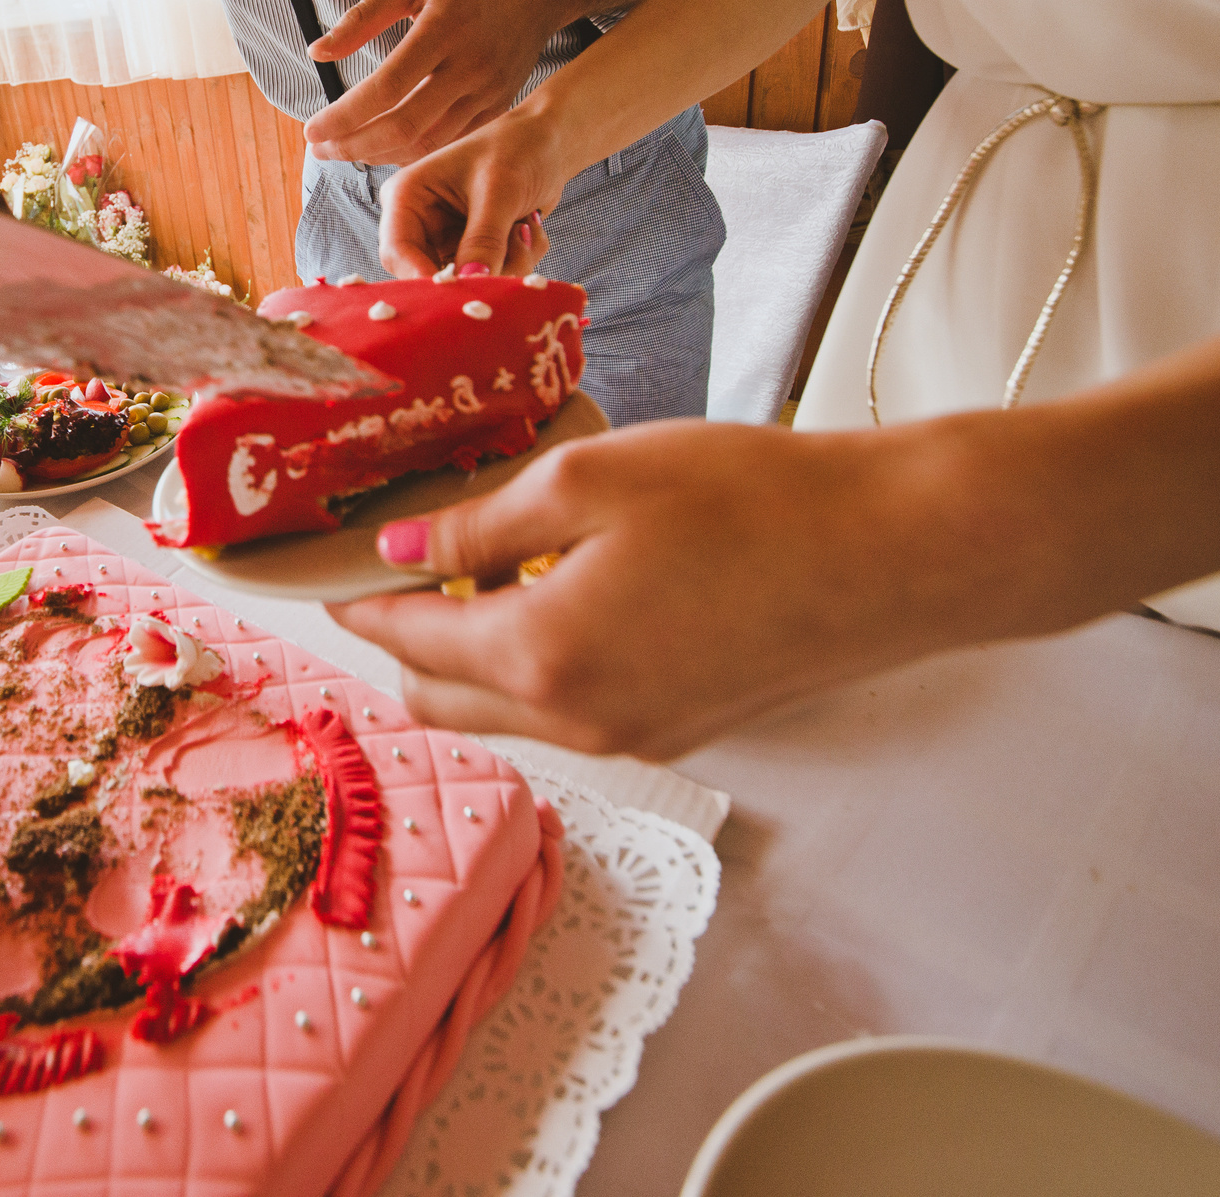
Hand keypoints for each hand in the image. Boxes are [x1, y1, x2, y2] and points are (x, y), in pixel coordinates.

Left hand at [302, 0, 642, 167]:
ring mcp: (489, 91)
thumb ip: (363, 16)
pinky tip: (382, 149)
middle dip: (354, 145)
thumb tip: (317, 51)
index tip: (312, 130)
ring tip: (343, 150)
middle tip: (320, 148)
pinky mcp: (500, 105)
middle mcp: (470, 66)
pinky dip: (413, 153)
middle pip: (405, 125)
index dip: (345, 116)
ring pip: (428, 143)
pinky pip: (451, 142)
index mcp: (444, 29)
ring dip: (379, 154)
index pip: (386, 88)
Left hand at [328, 418, 1027, 758]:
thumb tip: (401, 551)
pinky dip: (537, 664)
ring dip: (471, 653)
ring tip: (479, 565)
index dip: (357, 603)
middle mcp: (577, 721)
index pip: (405, 643)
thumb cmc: (753, 500)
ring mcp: (632, 738)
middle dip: (401, 640)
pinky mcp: (678, 731)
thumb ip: (481, 523)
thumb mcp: (592, 481)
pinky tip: (559, 592)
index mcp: (540, 658)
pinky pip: (570, 711)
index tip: (327, 569)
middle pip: (440, 697)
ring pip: (506, 711)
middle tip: (396, 565)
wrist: (892, 555)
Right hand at [375, 108, 570, 277]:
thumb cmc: (518, 148)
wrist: (549, 141)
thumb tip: (472, 282)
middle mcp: (420, 222)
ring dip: (506, 264)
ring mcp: (447, 239)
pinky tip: (529, 230)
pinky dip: (517, 261)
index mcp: (408, 197)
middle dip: (478, 272)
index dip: (423, 279)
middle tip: (515, 252)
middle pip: (431, 274)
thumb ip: (484, 239)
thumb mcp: (500, 191)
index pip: (397, 251)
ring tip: (527, 229)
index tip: (460, 295)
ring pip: (466, 280)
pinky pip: (489, 276)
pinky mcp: (473, 250)